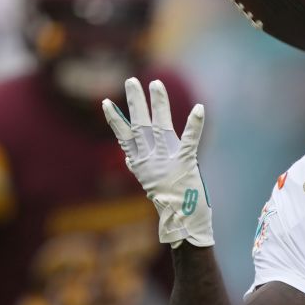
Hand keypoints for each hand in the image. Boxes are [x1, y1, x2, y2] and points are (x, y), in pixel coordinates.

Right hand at [103, 78, 213, 247]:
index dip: (115, 120)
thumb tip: (129, 157)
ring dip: (158, 104)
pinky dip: (195, 124)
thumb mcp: (151, 184)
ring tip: (155, 84)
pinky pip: (190, 140)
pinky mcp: (186, 164)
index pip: (125, 138)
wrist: (183, 224)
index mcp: (142, 165)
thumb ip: (140, 167)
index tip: (104, 102)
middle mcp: (151, 160)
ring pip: (160, 127)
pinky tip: (199, 109)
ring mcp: (167, 162)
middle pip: (140, 126)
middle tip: (131, 81)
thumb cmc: (169, 204)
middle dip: (135, 103)